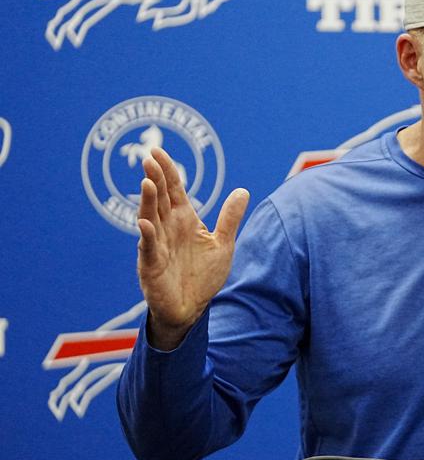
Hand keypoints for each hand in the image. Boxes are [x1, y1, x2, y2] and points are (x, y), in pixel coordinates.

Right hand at [136, 148, 249, 350]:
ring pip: (150, 218)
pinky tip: (144, 223)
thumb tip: (243, 191)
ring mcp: (157, 245)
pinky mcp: (152, 264)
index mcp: (184, 220)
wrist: (192, 307)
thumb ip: (230, 218)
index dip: (167, 171)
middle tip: (149, 158)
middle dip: (155, 179)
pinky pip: (149, 247)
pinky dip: (147, 235)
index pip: (174, 190)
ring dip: (148, 201)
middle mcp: (168, 228)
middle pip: (160, 198)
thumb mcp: (223, 244)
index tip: (158, 152)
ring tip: (147, 182)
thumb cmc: (203, 275)